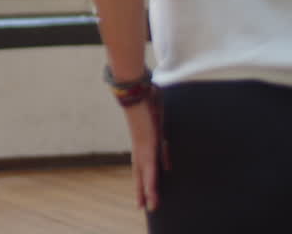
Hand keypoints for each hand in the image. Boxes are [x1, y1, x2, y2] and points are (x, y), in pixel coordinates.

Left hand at [123, 96, 167, 210]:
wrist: (133, 87)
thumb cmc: (144, 93)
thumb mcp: (156, 106)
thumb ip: (158, 113)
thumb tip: (160, 109)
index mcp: (144, 138)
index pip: (145, 161)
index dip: (146, 174)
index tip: (148, 188)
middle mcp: (141, 144)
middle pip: (140, 171)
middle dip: (141, 188)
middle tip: (141, 206)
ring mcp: (142, 145)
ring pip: (143, 174)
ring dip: (145, 191)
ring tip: (147, 207)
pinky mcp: (146, 145)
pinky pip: (149, 167)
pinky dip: (150, 181)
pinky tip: (150, 193)